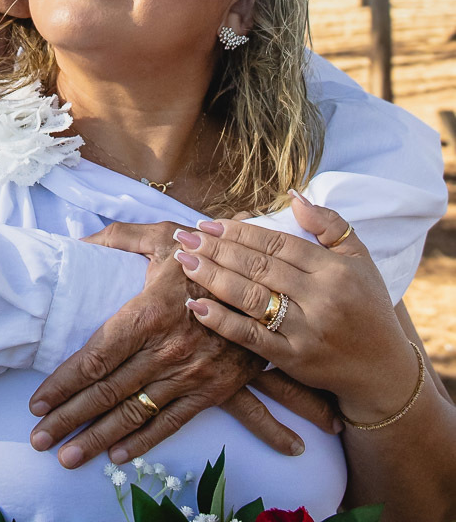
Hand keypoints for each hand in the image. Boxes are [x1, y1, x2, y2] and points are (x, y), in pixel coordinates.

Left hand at [28, 221, 336, 467]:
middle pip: (107, 392)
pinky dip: (143, 442)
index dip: (64, 382)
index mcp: (148, 314)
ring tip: (67, 456)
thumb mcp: (162, 235)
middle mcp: (165, 351)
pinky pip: (171, 422)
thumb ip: (117, 238)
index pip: (96, 357)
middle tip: (39, 438)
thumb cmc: (207, 256)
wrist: (268, 284)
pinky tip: (116, 455)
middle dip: (69, 418)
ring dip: (97, 439)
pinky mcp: (212, 391)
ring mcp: (188, 375)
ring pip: (134, 414)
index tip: (37, 401)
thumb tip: (78, 243)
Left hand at [177, 196, 419, 423]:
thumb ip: (329, 224)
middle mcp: (321, 298)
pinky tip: (197, 306)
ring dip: (213, 278)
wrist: (384, 372)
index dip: (239, 232)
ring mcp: (307, 331)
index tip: (209, 223)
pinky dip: (223, 322)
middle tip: (185, 236)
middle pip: (259, 267)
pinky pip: (252, 338)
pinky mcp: (295, 360)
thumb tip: (294, 196)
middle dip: (217, 249)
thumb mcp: (359, 258)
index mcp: (334, 270)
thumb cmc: (368, 306)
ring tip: (184, 261)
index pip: (277, 244)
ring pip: (251, 298)